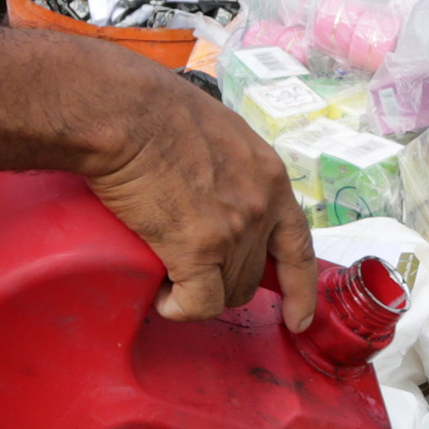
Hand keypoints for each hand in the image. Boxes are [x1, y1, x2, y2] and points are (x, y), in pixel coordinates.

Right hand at [76, 62, 316, 328]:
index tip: (298, 317)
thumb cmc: (157, 110)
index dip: (301, 288)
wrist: (127, 114)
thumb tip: (220, 188)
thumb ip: (234, 167)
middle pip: (252, 274)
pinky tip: (163, 296)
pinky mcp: (198, 250)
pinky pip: (199, 303)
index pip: (298, 246)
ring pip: (227, 292)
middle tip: (190, 270)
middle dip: (223, 281)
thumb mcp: (220, 133)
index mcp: (271, 177)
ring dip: (199, 292)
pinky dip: (179, 307)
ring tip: (169, 277)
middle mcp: (261, 208)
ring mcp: (234, 232)